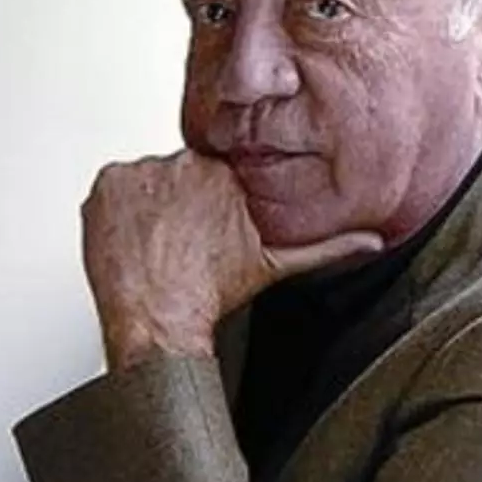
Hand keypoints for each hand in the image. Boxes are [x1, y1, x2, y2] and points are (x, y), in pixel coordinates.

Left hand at [82, 149, 382, 370]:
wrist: (160, 318)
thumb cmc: (212, 294)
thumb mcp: (278, 265)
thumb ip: (329, 246)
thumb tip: (373, 243)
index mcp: (227, 173)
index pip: (213, 171)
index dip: (206, 202)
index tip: (203, 228)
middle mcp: (186, 163)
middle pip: (179, 174)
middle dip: (177, 202)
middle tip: (177, 241)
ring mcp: (143, 171)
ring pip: (147, 180)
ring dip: (147, 205)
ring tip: (155, 243)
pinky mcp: (108, 182)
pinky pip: (113, 187)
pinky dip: (117, 208)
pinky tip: (131, 237)